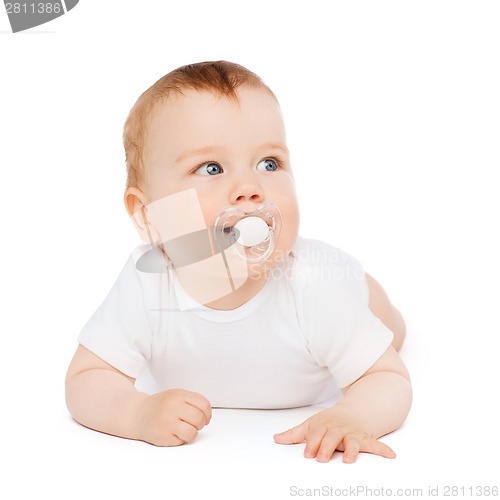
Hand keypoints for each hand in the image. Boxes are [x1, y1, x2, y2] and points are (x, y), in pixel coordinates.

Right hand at [134, 388, 211, 445]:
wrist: (137, 414)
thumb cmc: (161, 406)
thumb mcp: (176, 396)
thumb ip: (192, 402)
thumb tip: (207, 415)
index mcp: (178, 394)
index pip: (203, 404)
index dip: (207, 413)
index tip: (205, 418)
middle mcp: (172, 406)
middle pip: (199, 419)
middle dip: (200, 424)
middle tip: (193, 424)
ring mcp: (167, 421)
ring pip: (192, 432)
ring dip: (191, 433)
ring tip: (183, 429)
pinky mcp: (162, 436)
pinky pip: (182, 441)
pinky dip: (180, 439)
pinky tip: (172, 433)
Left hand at [273, 407, 395, 462]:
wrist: (355, 411)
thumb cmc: (329, 422)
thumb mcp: (311, 425)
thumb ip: (295, 434)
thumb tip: (276, 439)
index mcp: (324, 425)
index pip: (316, 433)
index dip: (312, 443)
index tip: (308, 453)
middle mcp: (339, 429)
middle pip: (332, 437)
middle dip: (327, 447)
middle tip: (322, 458)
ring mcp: (353, 433)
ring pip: (352, 441)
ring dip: (352, 450)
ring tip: (350, 460)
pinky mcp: (365, 438)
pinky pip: (375, 444)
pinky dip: (383, 450)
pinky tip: (391, 456)